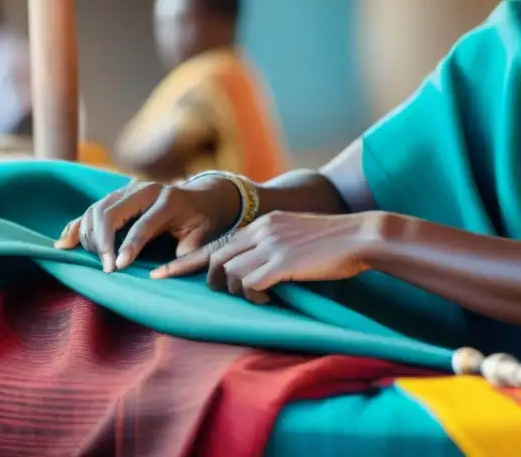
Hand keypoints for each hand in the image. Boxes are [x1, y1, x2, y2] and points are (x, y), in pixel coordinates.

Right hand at [53, 173, 242, 272]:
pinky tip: (65, 243)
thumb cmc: (201, 220)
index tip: (116, 268)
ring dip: (90, 236)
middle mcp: (144, 189)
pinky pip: (91, 209)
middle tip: (104, 268)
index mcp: (167, 199)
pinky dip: (77, 226)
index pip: (141, 226)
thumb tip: (165, 268)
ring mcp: (128, 189)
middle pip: (110, 213)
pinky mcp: (117, 195)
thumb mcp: (202, 234)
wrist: (201, 197)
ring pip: (96, 210)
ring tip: (95, 259)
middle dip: (102, 242)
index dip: (127, 248)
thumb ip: (187, 250)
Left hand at [150, 210, 388, 302]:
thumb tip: (254, 276)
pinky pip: (250, 285)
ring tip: (262, 295)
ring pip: (229, 273)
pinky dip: (255, 296)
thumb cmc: (334, 244)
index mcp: (263, 223)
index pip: (216, 242)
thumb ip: (272, 249)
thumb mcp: (296, 239)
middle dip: (214, 282)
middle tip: (230, 295)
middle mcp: (261, 230)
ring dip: (239, 292)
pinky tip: (273, 297)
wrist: (360, 236)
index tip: (160, 274)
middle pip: (216, 259)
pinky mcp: (281, 262)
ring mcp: (270, 245)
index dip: (185, 262)